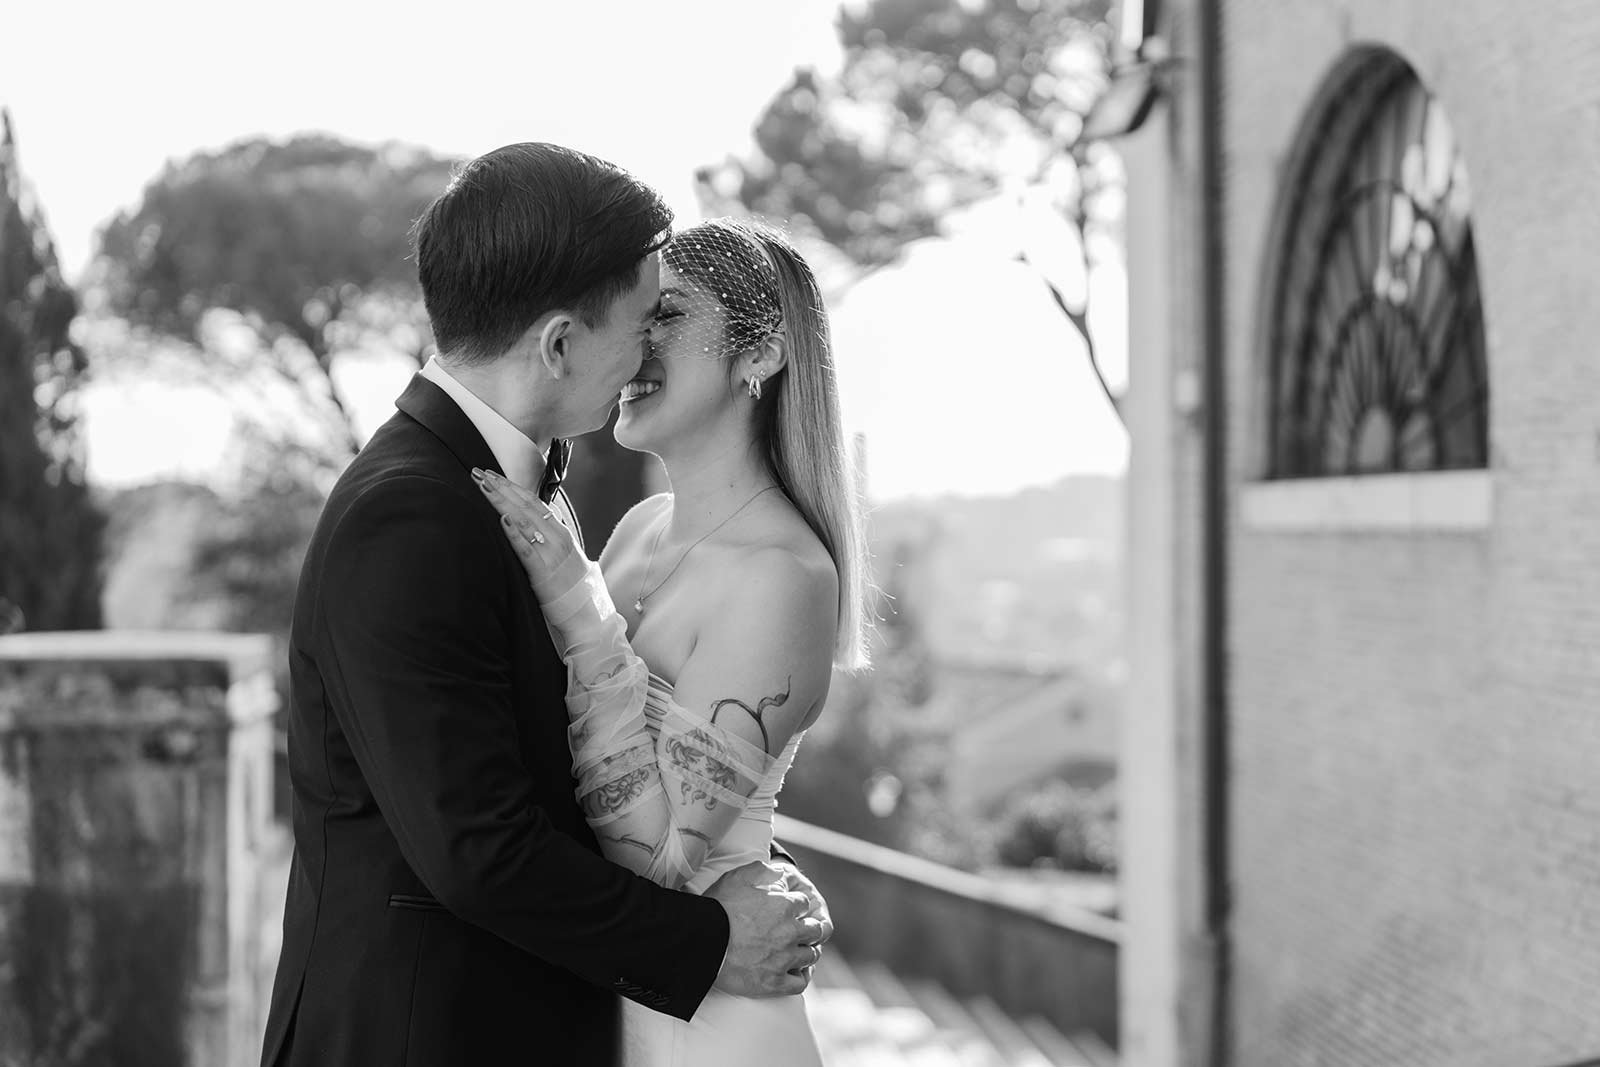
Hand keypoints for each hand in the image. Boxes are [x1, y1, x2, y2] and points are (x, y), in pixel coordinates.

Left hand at [474, 468, 588, 602]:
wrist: (586, 610)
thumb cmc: (570, 583)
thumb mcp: (563, 553)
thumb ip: (548, 535)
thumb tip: (528, 520)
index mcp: (561, 531)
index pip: (533, 501)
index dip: (512, 486)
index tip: (492, 474)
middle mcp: (557, 537)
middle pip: (526, 505)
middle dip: (501, 487)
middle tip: (479, 472)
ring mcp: (551, 553)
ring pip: (524, 521)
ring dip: (502, 502)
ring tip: (483, 487)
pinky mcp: (543, 572)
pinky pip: (526, 549)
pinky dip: (514, 533)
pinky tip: (502, 519)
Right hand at [704, 860, 823, 997]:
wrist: (701, 943)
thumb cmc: (716, 909)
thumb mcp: (736, 878)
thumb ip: (760, 870)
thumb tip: (778, 871)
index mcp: (783, 906)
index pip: (804, 903)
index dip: (797, 905)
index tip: (790, 910)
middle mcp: (789, 932)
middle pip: (815, 930)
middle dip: (809, 928)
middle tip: (797, 931)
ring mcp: (784, 959)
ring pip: (810, 956)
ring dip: (806, 952)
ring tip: (798, 952)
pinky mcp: (774, 982)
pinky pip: (800, 983)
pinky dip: (801, 978)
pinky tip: (795, 974)